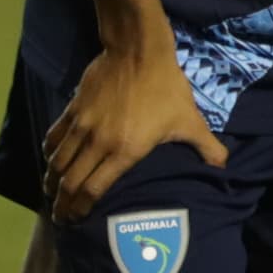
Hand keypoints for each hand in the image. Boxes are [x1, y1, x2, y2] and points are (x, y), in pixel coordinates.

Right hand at [41, 45, 223, 219]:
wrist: (139, 52)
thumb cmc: (167, 88)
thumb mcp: (191, 119)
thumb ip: (207, 146)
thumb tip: (224, 166)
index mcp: (126, 151)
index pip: (94, 189)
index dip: (81, 208)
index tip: (76, 220)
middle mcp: (99, 142)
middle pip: (71, 182)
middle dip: (62, 203)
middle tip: (60, 217)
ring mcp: (82, 126)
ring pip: (58, 162)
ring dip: (52, 182)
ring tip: (51, 194)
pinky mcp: (73, 110)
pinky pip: (54, 138)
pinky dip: (49, 153)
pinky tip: (50, 162)